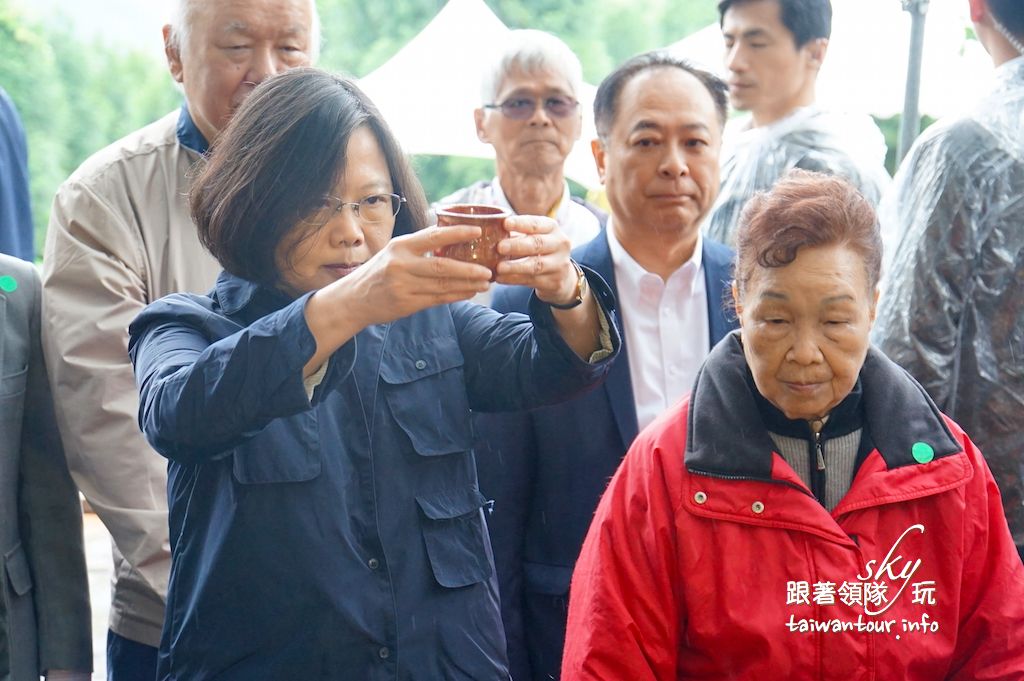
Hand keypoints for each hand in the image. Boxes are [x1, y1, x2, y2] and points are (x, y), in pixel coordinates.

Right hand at [334, 224, 492, 326]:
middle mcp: (401, 265)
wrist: (354, 299)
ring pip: (443, 285)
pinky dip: (456, 296)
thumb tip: (452, 236)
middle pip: (442, 266)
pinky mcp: (407, 304)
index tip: (478, 231)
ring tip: (486, 282)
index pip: (433, 236)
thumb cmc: (379, 271)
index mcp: (400, 246)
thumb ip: (419, 246)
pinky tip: (470, 292)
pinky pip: (438, 299)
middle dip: (469, 269)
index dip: (457, 233)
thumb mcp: (394, 251)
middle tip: (489, 269)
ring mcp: (404, 286)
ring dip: (467, 284)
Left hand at [493, 215, 577, 305]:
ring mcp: (559, 264)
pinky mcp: (554, 282)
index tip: (505, 223)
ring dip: (515, 266)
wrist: (561, 275)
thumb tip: (487, 229)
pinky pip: (531, 281)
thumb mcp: (533, 237)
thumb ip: (514, 233)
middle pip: (537, 244)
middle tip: (500, 247)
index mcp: (552, 228)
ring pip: (535, 265)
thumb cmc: (538, 250)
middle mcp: (559, 244)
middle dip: (517, 245)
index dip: (521, 224)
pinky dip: (514, 280)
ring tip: (499, 267)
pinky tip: (500, 278)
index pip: (536, 224)